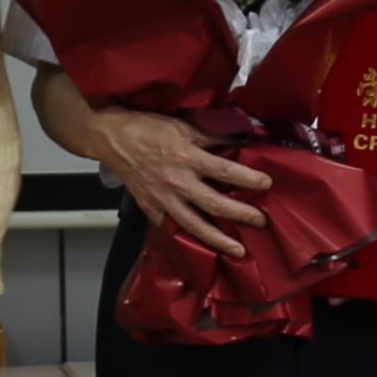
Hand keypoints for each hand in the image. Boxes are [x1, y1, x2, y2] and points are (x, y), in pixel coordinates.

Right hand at [92, 108, 277, 252]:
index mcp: (186, 156)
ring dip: (218, 240)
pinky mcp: (150, 208)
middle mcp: (177, 181)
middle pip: (215, 204)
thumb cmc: (145, 127)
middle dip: (242, 215)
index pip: (225, 170)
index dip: (248, 178)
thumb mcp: (180, 125)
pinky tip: (202, 248)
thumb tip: (236, 140)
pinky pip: (171, 228)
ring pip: (195, 225)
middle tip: (261, 222)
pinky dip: (187, 239)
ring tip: (238, 251)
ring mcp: (162, 199)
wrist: (110, 138)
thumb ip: (208, 137)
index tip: (267, 183)